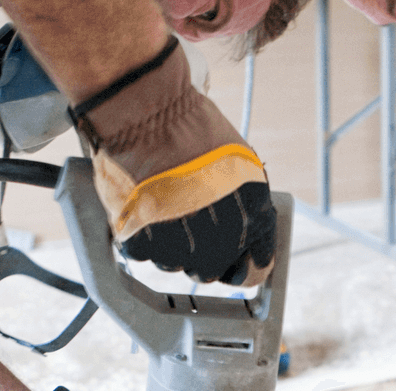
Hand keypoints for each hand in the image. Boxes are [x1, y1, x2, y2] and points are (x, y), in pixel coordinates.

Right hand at [76, 37, 275, 286]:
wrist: (148, 113)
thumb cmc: (194, 130)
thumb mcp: (242, 166)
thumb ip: (246, 208)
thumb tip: (247, 232)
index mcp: (250, 222)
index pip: (256, 269)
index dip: (245, 266)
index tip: (236, 263)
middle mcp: (217, 242)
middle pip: (210, 272)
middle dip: (202, 253)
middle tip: (189, 221)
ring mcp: (176, 246)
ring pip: (173, 264)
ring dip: (169, 243)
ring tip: (164, 205)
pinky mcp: (139, 243)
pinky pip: (143, 253)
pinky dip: (141, 235)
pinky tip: (144, 206)